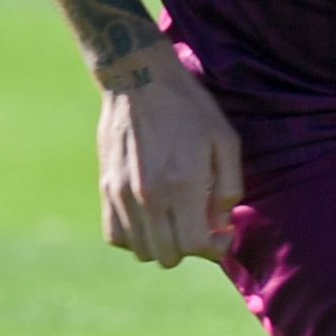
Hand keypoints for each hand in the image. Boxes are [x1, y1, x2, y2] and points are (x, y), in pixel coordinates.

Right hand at [96, 40, 244, 267]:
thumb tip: (221, 223)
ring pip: (141, 251)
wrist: (138, 78)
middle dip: (191, 248)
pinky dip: (135, 237)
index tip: (222, 231)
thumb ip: (229, 187)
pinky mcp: (106, 189)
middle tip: (200, 224)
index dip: (215, 247)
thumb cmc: (189, 107)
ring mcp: (122, 194)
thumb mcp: (225, 140)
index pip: (195, 246)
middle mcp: (149, 196)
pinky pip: (116, 236)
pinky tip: (151, 217)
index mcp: (182, 184)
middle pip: (167, 257)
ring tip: (176, 219)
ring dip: (163, 244)